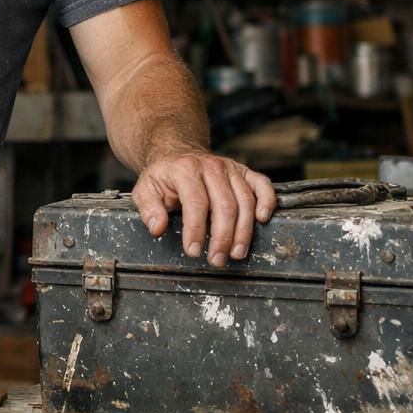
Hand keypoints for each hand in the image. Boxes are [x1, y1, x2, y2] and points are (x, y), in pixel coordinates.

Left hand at [133, 152, 276, 266]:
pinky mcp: (244, 171)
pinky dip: (267, 201)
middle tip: (217, 259)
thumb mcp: (145, 189)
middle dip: (222, 237)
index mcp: (185, 170)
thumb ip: (149, 209)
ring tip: (237, 253)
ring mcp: (231, 168)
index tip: (193, 251)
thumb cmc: (163, 176)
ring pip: (245, 201)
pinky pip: (262, 184)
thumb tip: (157, 228)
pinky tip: (262, 219)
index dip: (196, 230)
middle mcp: (211, 167)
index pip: (195, 203)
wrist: (177, 153)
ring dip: (243, 231)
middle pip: (224, 206)